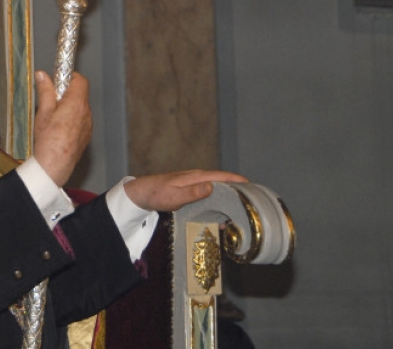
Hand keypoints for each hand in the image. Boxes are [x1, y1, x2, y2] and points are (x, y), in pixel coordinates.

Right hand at [32, 71, 91, 186]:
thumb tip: (43, 76)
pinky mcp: (86, 135)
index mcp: (76, 103)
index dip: (70, 77)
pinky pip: (81, 121)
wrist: (55, 165)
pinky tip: (59, 128)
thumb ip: (45, 91)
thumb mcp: (43, 112)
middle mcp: (86, 113)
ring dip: (69, 107)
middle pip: (80, 94)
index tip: (58, 79)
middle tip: (51, 99)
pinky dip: (72, 119)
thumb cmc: (49, 141)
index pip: (80, 80)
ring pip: (80, 108)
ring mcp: (88, 125)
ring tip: (53, 116)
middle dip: (66, 93)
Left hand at [124, 170, 248, 211]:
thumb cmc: (157, 195)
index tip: (252, 186)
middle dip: (236, 192)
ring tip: (236, 215)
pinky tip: (218, 216)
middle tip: (248, 205)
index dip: (237, 180)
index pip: (221, 176)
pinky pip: (207, 196)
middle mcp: (197, 179)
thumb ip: (193, 192)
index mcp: (196, 177)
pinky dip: (215, 203)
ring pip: (215, 191)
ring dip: (226, 200)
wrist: (141, 194)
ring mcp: (193, 184)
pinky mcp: (189, 191)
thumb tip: (212, 186)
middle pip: (222, 183)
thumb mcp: (175, 196)